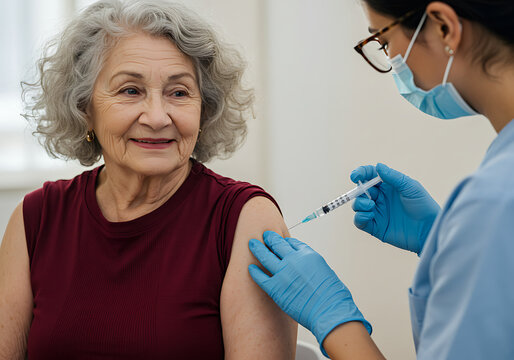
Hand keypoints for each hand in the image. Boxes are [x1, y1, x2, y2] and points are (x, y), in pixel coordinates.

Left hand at [248, 231, 370, 354]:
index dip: (285, 240)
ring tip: (252, 244)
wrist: (329, 311)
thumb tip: (306, 267)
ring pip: (265, 256)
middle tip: (264, 235)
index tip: (281, 240)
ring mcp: (283, 273)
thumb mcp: (325, 271)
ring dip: (257, 249)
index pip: (292, 243)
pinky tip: (251, 268)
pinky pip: (261, 277)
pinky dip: (255, 272)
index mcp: (308, 255)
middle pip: (277, 244)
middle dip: (270, 238)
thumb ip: (312, 265)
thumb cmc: (332, 295)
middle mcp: (294, 260)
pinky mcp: (275, 288)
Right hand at [351, 163, 439, 254]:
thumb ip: (393, 177)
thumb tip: (378, 166)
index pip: (369, 176)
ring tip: (371, 205)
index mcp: (388, 186)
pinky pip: (359, 221)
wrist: (428, 230)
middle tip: (364, 192)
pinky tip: (370, 215)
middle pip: (360, 190)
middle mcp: (380, 198)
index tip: (355, 176)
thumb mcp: (410, 187)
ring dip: (359, 203)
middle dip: (358, 190)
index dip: (360, 173)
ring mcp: (377, 212)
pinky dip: (360, 217)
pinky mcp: (375, 227)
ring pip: (357, 205)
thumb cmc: (423, 206)